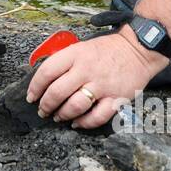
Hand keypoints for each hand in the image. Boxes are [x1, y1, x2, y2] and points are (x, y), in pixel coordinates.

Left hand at [26, 29, 170, 129]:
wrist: (139, 49)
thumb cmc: (107, 50)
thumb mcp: (82, 47)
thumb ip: (65, 61)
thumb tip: (44, 79)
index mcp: (75, 54)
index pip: (47, 72)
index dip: (35, 87)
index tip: (31, 96)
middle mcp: (87, 70)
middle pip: (57, 92)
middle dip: (45, 105)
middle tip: (42, 110)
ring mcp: (102, 85)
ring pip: (74, 106)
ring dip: (62, 115)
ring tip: (58, 117)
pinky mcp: (116, 98)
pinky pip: (97, 117)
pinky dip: (84, 123)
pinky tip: (77, 123)